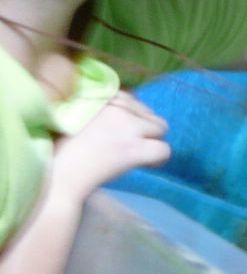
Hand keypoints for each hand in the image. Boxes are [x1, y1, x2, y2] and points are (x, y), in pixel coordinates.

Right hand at [49, 91, 169, 204]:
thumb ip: (99, 110)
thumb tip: (124, 109)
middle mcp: (118, 108)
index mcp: (101, 98)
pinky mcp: (133, 148)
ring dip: (154, 139)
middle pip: (149, 112)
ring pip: (161, 128)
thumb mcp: (75, 117)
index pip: (130, 98)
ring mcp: (128, 127)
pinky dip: (159, 158)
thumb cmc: (58, 151)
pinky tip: (147, 164)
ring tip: (141, 153)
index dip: (131, 115)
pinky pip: (164, 150)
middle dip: (145, 127)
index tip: (123, 129)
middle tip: (133, 143)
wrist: (55, 175)